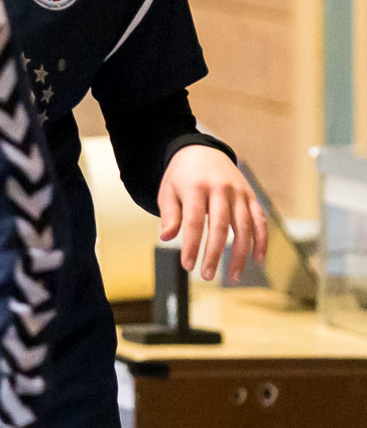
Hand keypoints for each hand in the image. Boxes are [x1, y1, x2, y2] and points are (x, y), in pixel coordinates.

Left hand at [159, 145, 268, 281]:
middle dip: (214, 254)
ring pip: (244, 227)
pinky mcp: (251, 196)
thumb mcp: (168, 191)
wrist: (202, 151)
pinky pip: (260, 221)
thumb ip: (170, 215)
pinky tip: (257, 259)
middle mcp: (220, 189)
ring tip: (233, 276)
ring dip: (240, 254)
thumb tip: (166, 238)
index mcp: (196, 187)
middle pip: (221, 227)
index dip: (192, 246)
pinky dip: (261, 241)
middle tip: (206, 275)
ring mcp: (239, 193)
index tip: (187, 266)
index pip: (195, 222)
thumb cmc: (181, 177)